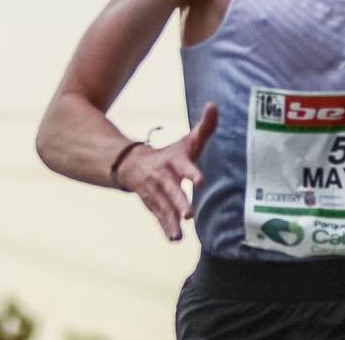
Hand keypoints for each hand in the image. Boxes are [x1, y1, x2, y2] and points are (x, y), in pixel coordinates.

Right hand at [116, 102, 218, 240]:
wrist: (131, 163)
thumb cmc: (171, 154)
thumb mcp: (187, 140)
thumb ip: (205, 126)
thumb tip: (214, 105)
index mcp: (174, 160)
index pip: (184, 165)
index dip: (191, 173)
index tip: (200, 182)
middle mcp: (162, 176)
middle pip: (171, 190)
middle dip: (179, 202)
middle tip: (189, 214)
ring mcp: (154, 191)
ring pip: (162, 206)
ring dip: (170, 220)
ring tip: (179, 235)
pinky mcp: (150, 203)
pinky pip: (157, 215)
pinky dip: (164, 227)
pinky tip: (174, 239)